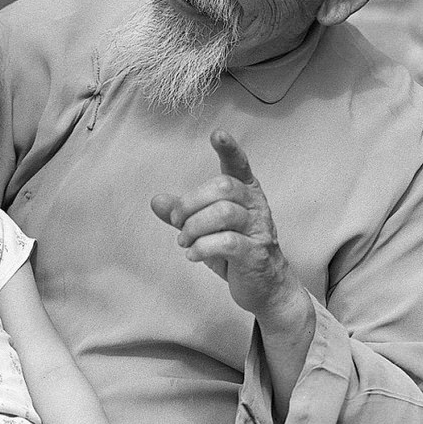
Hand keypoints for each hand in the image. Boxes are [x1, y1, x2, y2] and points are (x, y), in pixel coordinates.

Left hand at [150, 130, 304, 321]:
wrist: (265, 288)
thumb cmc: (235, 254)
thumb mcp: (205, 231)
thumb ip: (183, 215)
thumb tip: (156, 201)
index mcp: (246, 194)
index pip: (240, 166)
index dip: (230, 149)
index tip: (217, 135)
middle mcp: (256, 206)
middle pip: (223, 188)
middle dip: (191, 203)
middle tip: (178, 223)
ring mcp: (259, 229)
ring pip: (224, 213)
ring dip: (195, 228)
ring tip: (185, 243)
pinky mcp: (256, 253)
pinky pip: (227, 243)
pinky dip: (203, 248)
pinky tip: (193, 255)